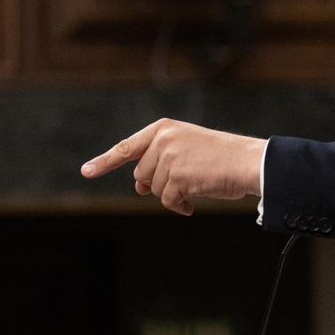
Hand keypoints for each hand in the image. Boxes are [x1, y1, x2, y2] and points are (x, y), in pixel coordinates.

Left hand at [80, 118, 266, 215]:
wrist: (247, 161)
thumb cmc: (222, 157)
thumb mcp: (187, 147)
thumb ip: (160, 159)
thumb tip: (140, 187)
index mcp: (164, 129)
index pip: (127, 147)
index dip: (105, 161)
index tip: (87, 170)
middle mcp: (163, 140)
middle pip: (141, 175)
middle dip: (158, 184)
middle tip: (183, 182)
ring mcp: (169, 158)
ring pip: (154, 190)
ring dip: (172, 195)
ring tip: (195, 188)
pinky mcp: (177, 177)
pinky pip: (167, 201)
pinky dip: (179, 206)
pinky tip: (193, 202)